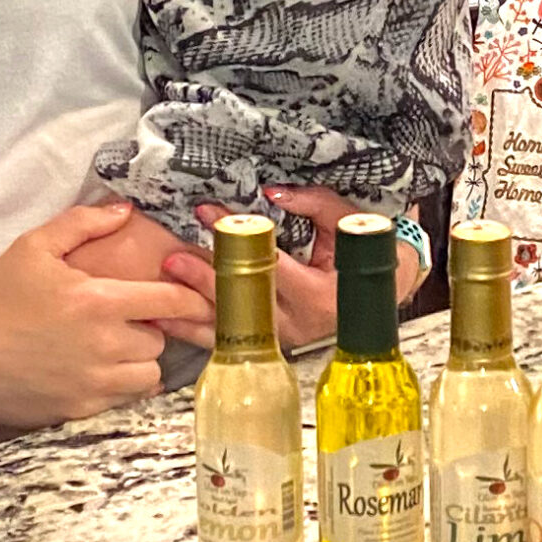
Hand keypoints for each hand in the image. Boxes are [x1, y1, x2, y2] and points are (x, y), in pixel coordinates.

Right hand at [0, 201, 213, 426]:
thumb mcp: (33, 247)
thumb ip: (82, 223)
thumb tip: (124, 210)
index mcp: (99, 302)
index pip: (172, 302)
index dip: (191, 299)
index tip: (194, 299)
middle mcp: (104, 345)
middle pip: (160, 341)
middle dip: (149, 330)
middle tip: (123, 322)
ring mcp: (93, 383)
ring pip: (148, 376)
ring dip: (138, 362)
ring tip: (114, 350)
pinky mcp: (78, 410)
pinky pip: (122, 401)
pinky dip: (118, 388)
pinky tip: (95, 373)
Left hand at [158, 185, 424, 347]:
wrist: (385, 295)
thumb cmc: (372, 255)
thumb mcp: (353, 224)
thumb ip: (315, 205)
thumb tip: (272, 193)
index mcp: (322, 296)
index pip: (270, 263)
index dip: (238, 238)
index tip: (208, 213)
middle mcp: (300, 326)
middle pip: (244, 302)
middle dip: (205, 280)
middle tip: (172, 260)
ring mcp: (284, 343)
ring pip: (231, 330)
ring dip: (191, 313)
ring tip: (156, 298)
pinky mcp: (272, 349)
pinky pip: (229, 342)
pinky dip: (196, 332)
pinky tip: (168, 321)